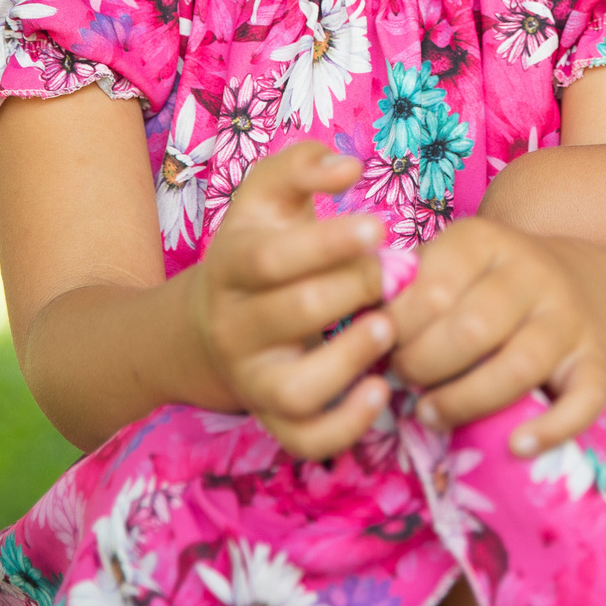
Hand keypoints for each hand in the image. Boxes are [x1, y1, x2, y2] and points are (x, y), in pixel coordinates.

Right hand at [186, 141, 396, 457]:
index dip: (327, 243)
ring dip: (348, 362)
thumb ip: (301, 165)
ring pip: (295, 389)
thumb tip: (347, 165)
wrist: (208, 324)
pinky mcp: (274, 418)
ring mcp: (253, 379)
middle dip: (353, 290)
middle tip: (397, 272)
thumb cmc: (259, 247)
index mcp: (231, 266)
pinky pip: (305, 440)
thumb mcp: (266, 197)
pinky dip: (345, 427)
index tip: (380, 225)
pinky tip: (381, 390)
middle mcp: (236, 327)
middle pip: (292, 313)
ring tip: (387, 329)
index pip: (271, 259)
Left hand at [384, 217, 605, 456]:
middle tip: (405, 381)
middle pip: (472, 330)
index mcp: (486, 242)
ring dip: (466, 400)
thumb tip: (356, 328)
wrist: (589, 281)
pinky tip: (516, 446)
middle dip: (425, 365)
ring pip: (519, 366)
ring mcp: (569, 319)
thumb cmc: (494, 283)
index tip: (382, 346)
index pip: (432, 289)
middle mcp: (533, 274)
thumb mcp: (454, 262)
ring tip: (431, 414)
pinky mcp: (597, 361)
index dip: (397, 329)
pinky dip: (552, 428)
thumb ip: (408, 288)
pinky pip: (584, 400)